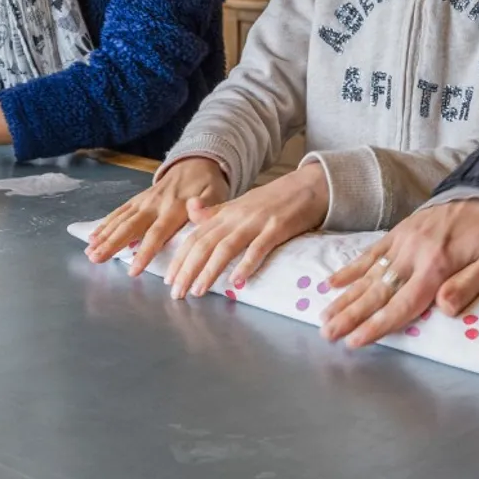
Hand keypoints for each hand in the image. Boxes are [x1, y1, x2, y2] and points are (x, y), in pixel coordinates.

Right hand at [85, 157, 229, 276]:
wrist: (196, 162)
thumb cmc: (208, 185)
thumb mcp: (217, 193)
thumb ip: (208, 205)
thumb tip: (197, 208)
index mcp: (176, 208)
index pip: (157, 233)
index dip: (145, 252)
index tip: (132, 270)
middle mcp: (155, 204)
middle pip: (130, 226)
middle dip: (112, 244)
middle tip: (96, 259)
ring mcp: (144, 200)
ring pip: (121, 220)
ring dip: (104, 236)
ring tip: (90, 253)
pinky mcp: (138, 199)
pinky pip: (119, 212)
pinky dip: (105, 224)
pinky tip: (93, 237)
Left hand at [164, 164, 330, 299]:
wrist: (308, 185)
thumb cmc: (274, 200)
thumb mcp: (240, 204)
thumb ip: (215, 212)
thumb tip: (189, 210)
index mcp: (225, 213)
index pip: (195, 237)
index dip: (180, 258)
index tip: (169, 280)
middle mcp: (236, 217)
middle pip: (204, 244)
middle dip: (187, 270)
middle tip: (177, 293)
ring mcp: (256, 222)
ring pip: (225, 247)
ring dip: (209, 271)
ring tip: (198, 291)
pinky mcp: (277, 228)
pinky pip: (259, 248)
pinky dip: (246, 265)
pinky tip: (236, 282)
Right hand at [320, 199, 478, 348]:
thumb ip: (469, 284)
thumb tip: (444, 308)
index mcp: (436, 266)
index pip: (402, 303)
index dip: (378, 325)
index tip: (355, 341)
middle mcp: (412, 254)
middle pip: (377, 291)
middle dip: (350, 315)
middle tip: (327, 334)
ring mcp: (402, 242)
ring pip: (368, 275)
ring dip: (345, 297)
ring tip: (324, 316)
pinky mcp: (399, 232)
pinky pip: (370, 252)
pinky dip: (351, 268)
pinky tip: (333, 282)